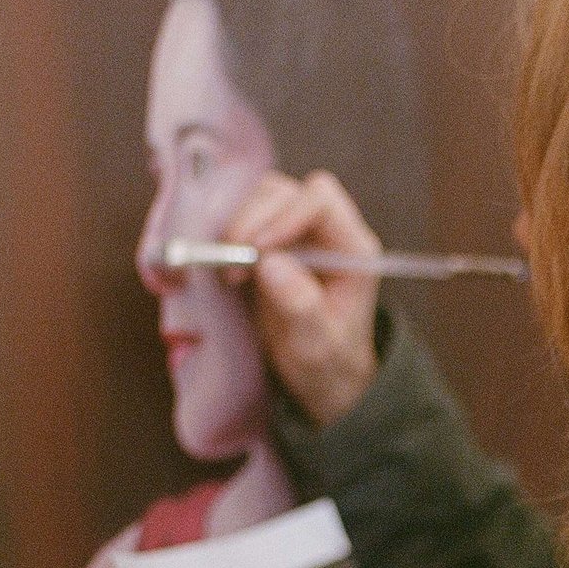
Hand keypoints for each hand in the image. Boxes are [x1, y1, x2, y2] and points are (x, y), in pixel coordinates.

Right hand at [219, 169, 380, 425]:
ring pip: (259, 198)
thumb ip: (301, 305)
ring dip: (235, 225)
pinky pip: (240, 216)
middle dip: (251, 220)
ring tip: (225, 269)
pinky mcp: (266, 239)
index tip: (256, 250)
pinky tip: (216, 263)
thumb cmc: (328, 360)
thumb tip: (270, 263)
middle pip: (284, 192)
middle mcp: (324, 230)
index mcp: (352, 248)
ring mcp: (293, 231)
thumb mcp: (318, 344)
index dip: (285, 215)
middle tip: (231, 263)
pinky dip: (223, 232)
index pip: (321, 201)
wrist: (320, 374)